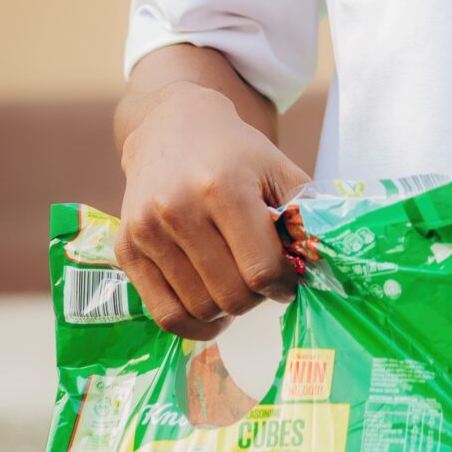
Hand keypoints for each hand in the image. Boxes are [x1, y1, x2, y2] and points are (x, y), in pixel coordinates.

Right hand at [116, 80, 312, 338]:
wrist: (171, 127)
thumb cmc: (235, 153)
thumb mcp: (279, 170)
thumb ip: (306, 217)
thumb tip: (325, 266)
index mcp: (223, 188)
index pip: (261, 269)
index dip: (285, 284)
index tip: (290, 279)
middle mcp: (178, 209)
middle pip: (231, 295)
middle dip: (257, 298)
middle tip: (263, 281)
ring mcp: (147, 231)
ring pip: (199, 309)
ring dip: (227, 310)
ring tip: (237, 286)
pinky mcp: (126, 249)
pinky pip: (164, 315)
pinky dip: (194, 325)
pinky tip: (212, 310)